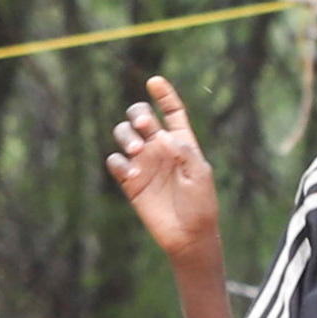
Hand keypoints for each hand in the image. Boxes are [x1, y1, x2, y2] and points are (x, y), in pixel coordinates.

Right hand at [105, 74, 227, 270]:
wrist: (188, 236)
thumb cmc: (201, 205)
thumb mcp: (200, 175)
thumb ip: (184, 153)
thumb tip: (162, 136)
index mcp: (181, 142)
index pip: (171, 111)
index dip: (163, 94)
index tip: (154, 81)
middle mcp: (159, 148)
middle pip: (140, 117)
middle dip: (138, 115)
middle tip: (143, 127)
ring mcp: (142, 163)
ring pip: (123, 135)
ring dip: (126, 136)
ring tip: (136, 150)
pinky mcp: (129, 182)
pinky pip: (115, 162)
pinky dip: (120, 162)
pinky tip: (131, 173)